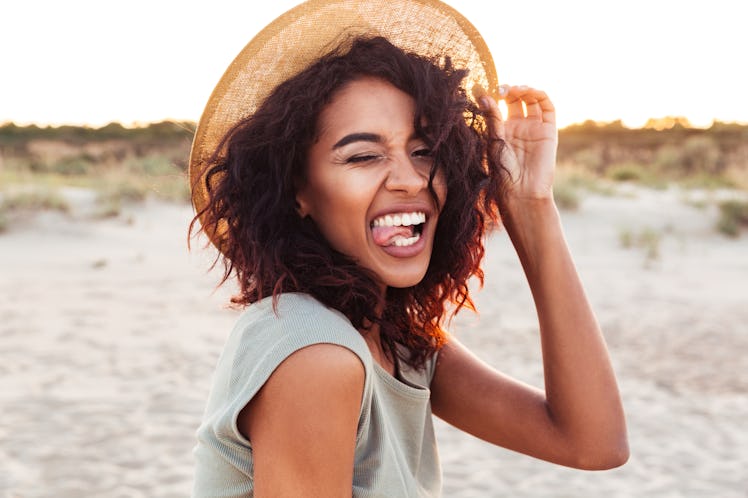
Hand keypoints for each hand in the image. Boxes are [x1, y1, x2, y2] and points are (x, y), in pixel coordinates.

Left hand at [480, 85, 557, 204]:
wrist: (522, 190)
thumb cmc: (503, 170)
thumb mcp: (494, 140)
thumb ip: (492, 117)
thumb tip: (482, 95)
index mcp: (501, 130)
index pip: (499, 106)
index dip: (494, 95)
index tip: (484, 89)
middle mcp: (518, 127)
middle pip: (515, 100)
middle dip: (508, 90)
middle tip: (500, 89)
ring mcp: (534, 128)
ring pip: (532, 100)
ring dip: (524, 90)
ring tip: (514, 90)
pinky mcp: (548, 130)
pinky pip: (548, 108)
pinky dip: (540, 95)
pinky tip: (529, 92)